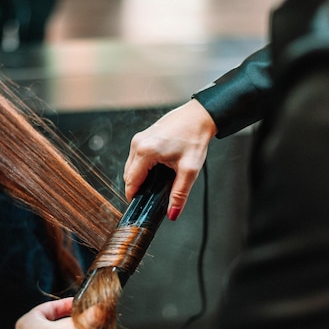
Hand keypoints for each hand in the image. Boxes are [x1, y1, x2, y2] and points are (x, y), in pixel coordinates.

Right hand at [124, 99, 216, 219]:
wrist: (200, 116)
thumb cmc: (195, 137)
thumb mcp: (189, 170)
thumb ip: (179, 194)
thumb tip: (172, 213)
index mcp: (145, 151)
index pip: (131, 181)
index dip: (134, 196)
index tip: (140, 205)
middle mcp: (138, 143)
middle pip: (128, 175)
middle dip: (138, 187)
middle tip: (153, 195)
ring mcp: (139, 138)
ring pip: (131, 166)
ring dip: (140, 176)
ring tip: (157, 181)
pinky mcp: (143, 135)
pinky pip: (136, 157)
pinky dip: (142, 166)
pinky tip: (157, 169)